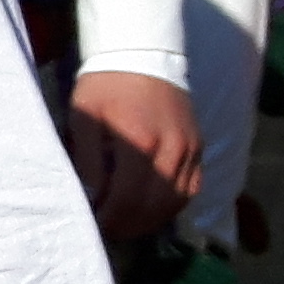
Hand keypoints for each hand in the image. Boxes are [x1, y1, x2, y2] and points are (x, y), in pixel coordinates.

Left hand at [66, 69, 200, 238]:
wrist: (143, 54)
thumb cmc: (106, 85)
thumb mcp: (84, 117)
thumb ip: (86, 161)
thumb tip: (90, 198)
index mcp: (140, 141)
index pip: (127, 199)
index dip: (109, 219)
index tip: (92, 225)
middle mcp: (172, 149)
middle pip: (153, 207)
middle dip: (127, 225)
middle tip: (106, 229)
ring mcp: (191, 150)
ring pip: (175, 203)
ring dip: (149, 220)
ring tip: (124, 224)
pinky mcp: (199, 148)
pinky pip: (191, 189)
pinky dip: (171, 206)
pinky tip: (151, 209)